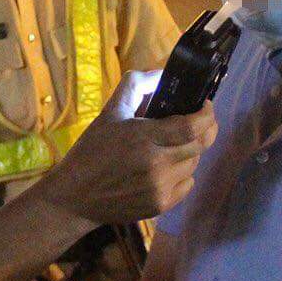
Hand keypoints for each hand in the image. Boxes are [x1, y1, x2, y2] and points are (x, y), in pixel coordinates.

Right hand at [32, 79, 214, 229]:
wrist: (74, 197)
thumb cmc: (90, 151)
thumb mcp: (109, 113)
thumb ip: (134, 86)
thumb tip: (159, 74)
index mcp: (143, 137)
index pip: (192, 127)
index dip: (207, 115)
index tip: (205, 105)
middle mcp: (156, 164)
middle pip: (199, 145)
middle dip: (203, 130)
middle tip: (196, 122)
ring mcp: (159, 188)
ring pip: (193, 165)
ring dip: (190, 151)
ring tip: (174, 145)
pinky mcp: (160, 206)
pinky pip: (187, 185)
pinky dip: (183, 174)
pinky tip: (167, 168)